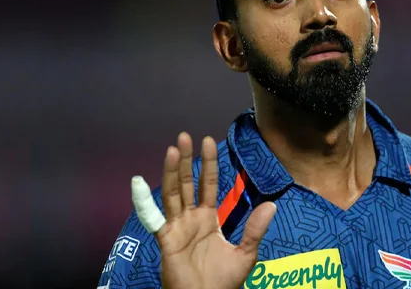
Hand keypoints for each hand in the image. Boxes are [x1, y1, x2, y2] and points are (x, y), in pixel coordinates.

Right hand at [131, 133, 276, 288]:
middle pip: (187, 183)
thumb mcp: (245, 253)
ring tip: (173, 149)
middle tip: (186, 137)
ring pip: (172, 193)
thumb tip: (271, 204)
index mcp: (208, 218)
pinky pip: (153, 217)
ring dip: (171, 171)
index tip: (208, 141)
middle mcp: (190, 218)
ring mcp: (176, 227)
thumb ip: (255, 229)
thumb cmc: (224, 282)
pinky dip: (144, 201)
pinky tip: (138, 183)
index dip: (208, 164)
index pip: (208, 184)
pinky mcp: (165, 239)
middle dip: (186, 160)